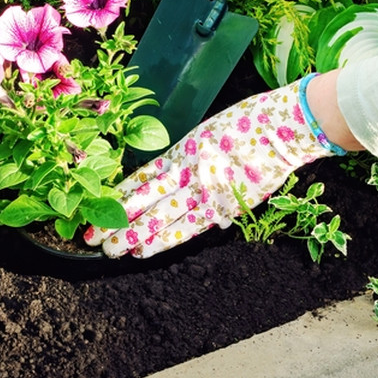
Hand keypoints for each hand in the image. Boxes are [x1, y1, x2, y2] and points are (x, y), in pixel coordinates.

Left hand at [84, 78, 335, 257]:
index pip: (141, 177)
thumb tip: (171, 183)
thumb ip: (187, 160)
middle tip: (94, 236)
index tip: (98, 205)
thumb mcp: (207, 135)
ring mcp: (206, 191)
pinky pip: (190, 228)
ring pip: (162, 219)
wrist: (283, 130)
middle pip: (144, 200)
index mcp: (182, 150)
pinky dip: (167, 240)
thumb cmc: (248, 126)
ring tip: (114, 249)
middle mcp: (188, 171)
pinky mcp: (226, 206)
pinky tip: (146, 250)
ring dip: (136, 236)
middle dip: (117, 220)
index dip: (118, 194)